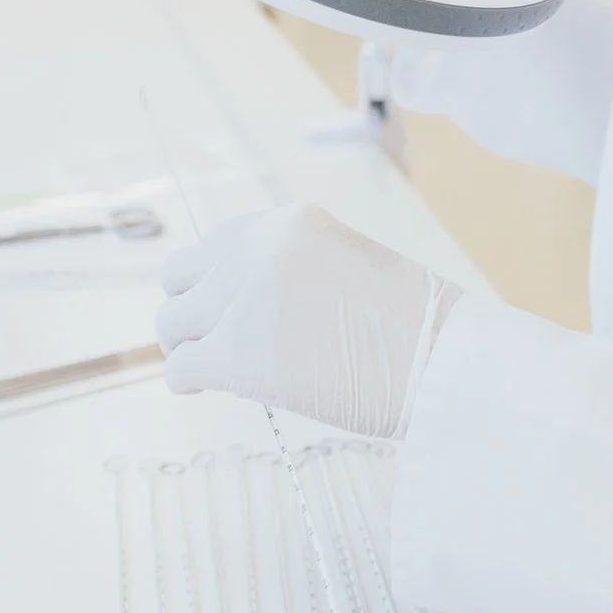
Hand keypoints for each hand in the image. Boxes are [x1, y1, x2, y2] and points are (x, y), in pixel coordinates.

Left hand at [155, 203, 461, 438]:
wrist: (440, 360)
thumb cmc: (413, 325)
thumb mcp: (347, 264)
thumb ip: (294, 269)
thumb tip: (245, 305)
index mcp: (289, 221)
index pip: (217, 243)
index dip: (217, 282)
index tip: (230, 310)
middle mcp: (258, 248)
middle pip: (179, 275)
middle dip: (192, 310)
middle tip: (215, 342)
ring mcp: (243, 299)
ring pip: (171, 322)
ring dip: (188, 346)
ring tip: (216, 370)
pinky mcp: (236, 353)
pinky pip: (181, 367)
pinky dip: (188, 382)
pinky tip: (209, 391)